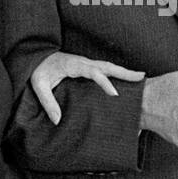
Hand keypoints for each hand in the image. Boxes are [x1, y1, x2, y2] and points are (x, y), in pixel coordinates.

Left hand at [30, 51, 144, 124]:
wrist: (35, 57)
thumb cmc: (38, 70)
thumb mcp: (39, 85)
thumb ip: (47, 102)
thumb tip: (57, 120)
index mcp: (73, 65)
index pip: (93, 72)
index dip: (104, 82)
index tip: (115, 93)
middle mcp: (82, 62)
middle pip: (106, 66)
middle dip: (124, 72)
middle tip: (141, 77)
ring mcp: (85, 63)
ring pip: (107, 66)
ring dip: (123, 71)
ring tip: (140, 77)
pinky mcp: (86, 66)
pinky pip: (103, 69)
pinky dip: (116, 72)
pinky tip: (125, 79)